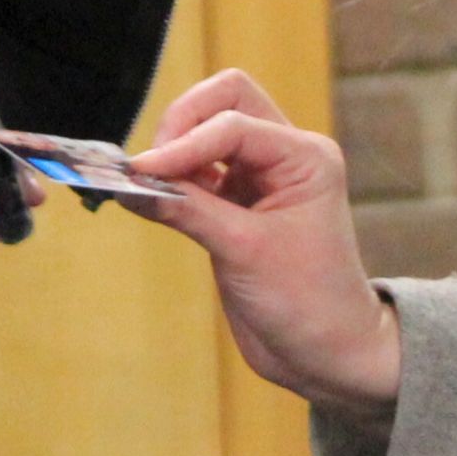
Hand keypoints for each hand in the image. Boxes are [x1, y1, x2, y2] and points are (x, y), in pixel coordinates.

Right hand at [131, 67, 401, 412]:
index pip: (234, 124)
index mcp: (306, 157)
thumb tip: (130, 183)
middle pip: (226, 100)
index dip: (184, 144)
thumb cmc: (307, 304)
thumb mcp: (244, 252)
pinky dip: (174, 176)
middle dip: (184, 122)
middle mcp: (286, 156)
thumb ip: (186, 210)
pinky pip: (199, 170)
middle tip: (152, 166)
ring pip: (210, 128)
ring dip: (176, 148)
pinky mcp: (237, 204)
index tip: (142, 172)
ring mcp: (261, 178)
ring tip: (146, 183)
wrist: (326, 354)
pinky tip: (152, 197)